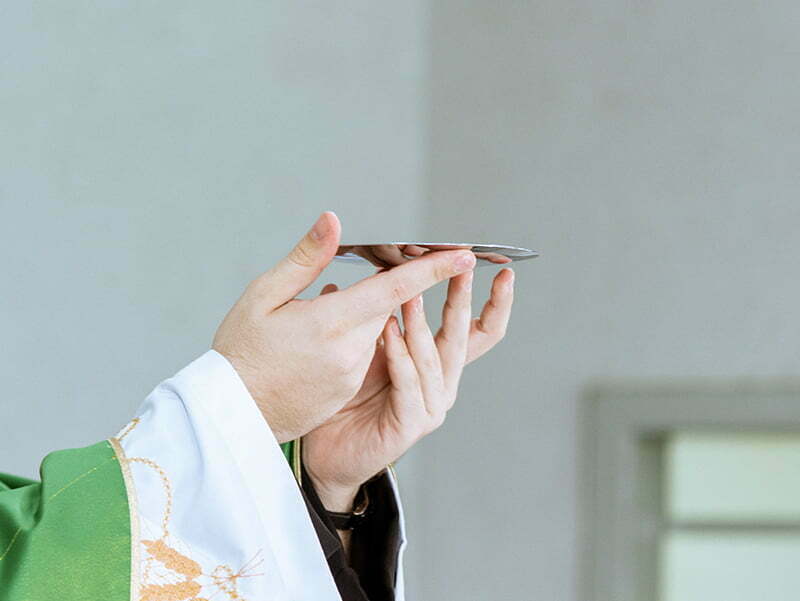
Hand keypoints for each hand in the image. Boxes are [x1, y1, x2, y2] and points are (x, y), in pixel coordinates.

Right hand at [212, 212, 476, 442]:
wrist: (232, 413)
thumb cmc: (241, 351)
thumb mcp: (262, 296)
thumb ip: (304, 259)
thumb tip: (332, 222)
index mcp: (329, 322)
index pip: (395, 289)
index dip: (433, 270)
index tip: (463, 255)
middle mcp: (348, 351)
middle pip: (386, 308)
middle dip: (385, 289)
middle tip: (367, 273)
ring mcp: (350, 375)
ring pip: (375, 331)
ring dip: (362, 316)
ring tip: (319, 318)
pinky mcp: (347, 391)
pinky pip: (362, 355)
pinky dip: (352, 341)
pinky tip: (317, 342)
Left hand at [302, 267, 513, 510]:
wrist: (329, 450)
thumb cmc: (350, 400)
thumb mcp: (372, 348)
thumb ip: (383, 316)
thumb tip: (379, 273)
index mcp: (439, 365)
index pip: (479, 331)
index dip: (496, 304)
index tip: (503, 274)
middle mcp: (442, 385)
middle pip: (464, 338)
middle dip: (462, 300)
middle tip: (460, 268)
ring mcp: (430, 407)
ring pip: (434, 358)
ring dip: (422, 323)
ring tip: (410, 292)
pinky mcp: (411, 424)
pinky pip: (409, 382)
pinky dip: (399, 354)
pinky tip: (389, 331)